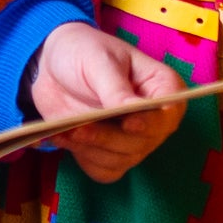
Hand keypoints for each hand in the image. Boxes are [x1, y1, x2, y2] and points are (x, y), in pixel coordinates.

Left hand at [28, 20, 185, 181]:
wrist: (54, 66)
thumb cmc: (84, 52)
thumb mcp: (99, 61)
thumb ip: (116, 88)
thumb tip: (134, 112)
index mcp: (162, 88)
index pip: (169, 111)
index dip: (151, 122)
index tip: (129, 123)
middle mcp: (154, 120)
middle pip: (142, 142)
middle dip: (108, 137)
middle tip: (80, 126)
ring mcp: (134, 141)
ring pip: (120, 159)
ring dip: (90, 148)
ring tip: (65, 131)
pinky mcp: (109, 154)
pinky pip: (102, 170)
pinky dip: (80, 156)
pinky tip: (61, 138)